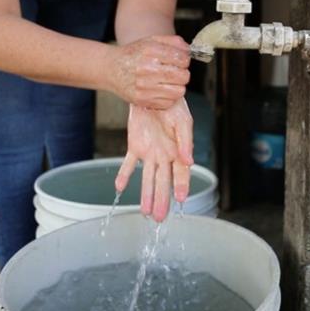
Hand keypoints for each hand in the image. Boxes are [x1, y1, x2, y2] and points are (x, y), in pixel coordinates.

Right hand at [111, 36, 189, 108]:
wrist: (110, 69)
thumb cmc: (133, 55)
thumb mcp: (151, 41)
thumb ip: (172, 42)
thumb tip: (188, 51)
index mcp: (150, 51)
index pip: (182, 59)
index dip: (185, 60)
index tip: (180, 61)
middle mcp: (146, 69)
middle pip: (183, 76)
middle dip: (183, 74)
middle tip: (175, 72)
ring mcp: (144, 86)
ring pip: (179, 91)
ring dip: (177, 87)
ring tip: (168, 82)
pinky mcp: (142, 100)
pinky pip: (168, 103)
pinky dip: (168, 97)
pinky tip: (159, 90)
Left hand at [115, 99, 193, 221]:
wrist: (154, 92)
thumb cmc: (174, 106)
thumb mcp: (183, 121)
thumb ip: (186, 142)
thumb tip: (189, 161)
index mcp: (179, 151)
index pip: (181, 174)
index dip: (182, 187)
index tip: (181, 200)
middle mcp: (165, 156)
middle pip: (163, 182)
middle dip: (161, 200)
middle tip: (159, 218)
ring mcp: (150, 153)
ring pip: (147, 178)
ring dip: (146, 194)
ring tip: (145, 212)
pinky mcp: (136, 146)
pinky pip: (129, 164)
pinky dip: (124, 175)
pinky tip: (119, 188)